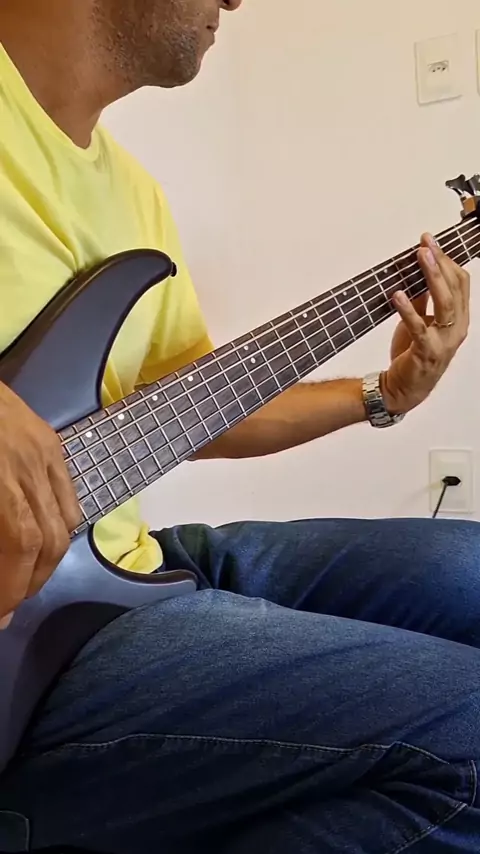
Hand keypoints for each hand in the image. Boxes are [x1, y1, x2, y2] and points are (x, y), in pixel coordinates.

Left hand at [0, 383, 80, 626]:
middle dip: (25, 585)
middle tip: (5, 607)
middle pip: (46, 540)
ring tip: (22, 582)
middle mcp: (27, 463)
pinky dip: (59, 529)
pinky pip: (68, 495)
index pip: (19, 543)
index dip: (9, 589)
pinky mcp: (49, 440)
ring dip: (45, 563)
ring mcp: (43, 449)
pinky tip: (39, 542)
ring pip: (64, 522)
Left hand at [381, 233, 469, 414]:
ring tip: (420, 258)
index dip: (446, 259)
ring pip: (445, 303)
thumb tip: (417, 272)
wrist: (402, 390)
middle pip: (455, 288)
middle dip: (440, 262)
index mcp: (458, 319)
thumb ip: (422, 299)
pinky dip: (408, 309)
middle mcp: (456, 329)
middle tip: (425, 243)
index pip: (460, 282)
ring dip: (432, 277)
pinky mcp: (426, 352)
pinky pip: (420, 327)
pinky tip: (398, 294)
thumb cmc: (413, 356)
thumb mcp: (420, 322)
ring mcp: (444, 341)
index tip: (429, 241)